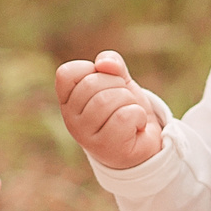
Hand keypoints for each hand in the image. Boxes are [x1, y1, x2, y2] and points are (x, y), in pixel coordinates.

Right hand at [55, 51, 165, 169]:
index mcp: (68, 101)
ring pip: (107, 100)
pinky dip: (138, 116)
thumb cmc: (125, 108)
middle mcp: (70, 119)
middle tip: (123, 102)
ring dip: (129, 102)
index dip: (91, 70)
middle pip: (92, 83)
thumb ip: (112, 65)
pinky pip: (124, 117)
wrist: (144, 142)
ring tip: (130, 114)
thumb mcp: (119, 80)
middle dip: (118, 86)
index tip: (105, 84)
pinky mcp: (105, 147)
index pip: (66, 73)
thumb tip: (104, 63)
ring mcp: (85, 136)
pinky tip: (136, 126)